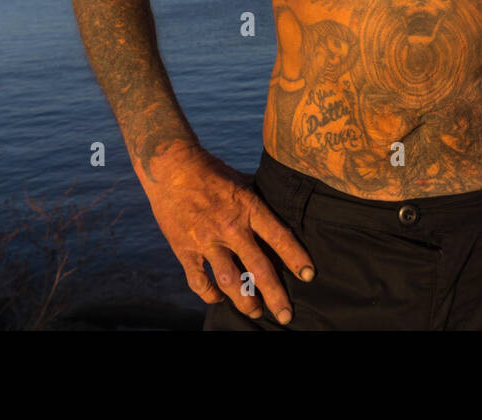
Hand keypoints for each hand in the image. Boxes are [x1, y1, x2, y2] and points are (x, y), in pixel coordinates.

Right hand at [142, 148, 314, 323]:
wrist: (172, 166)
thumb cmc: (212, 172)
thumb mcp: (243, 181)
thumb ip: (260, 201)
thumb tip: (284, 208)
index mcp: (248, 207)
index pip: (279, 236)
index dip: (296, 257)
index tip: (309, 275)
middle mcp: (230, 227)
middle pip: (258, 268)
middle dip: (275, 295)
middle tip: (286, 315)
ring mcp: (206, 240)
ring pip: (230, 281)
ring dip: (245, 301)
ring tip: (256, 312)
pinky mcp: (184, 249)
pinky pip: (198, 280)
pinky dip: (209, 294)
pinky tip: (219, 298)